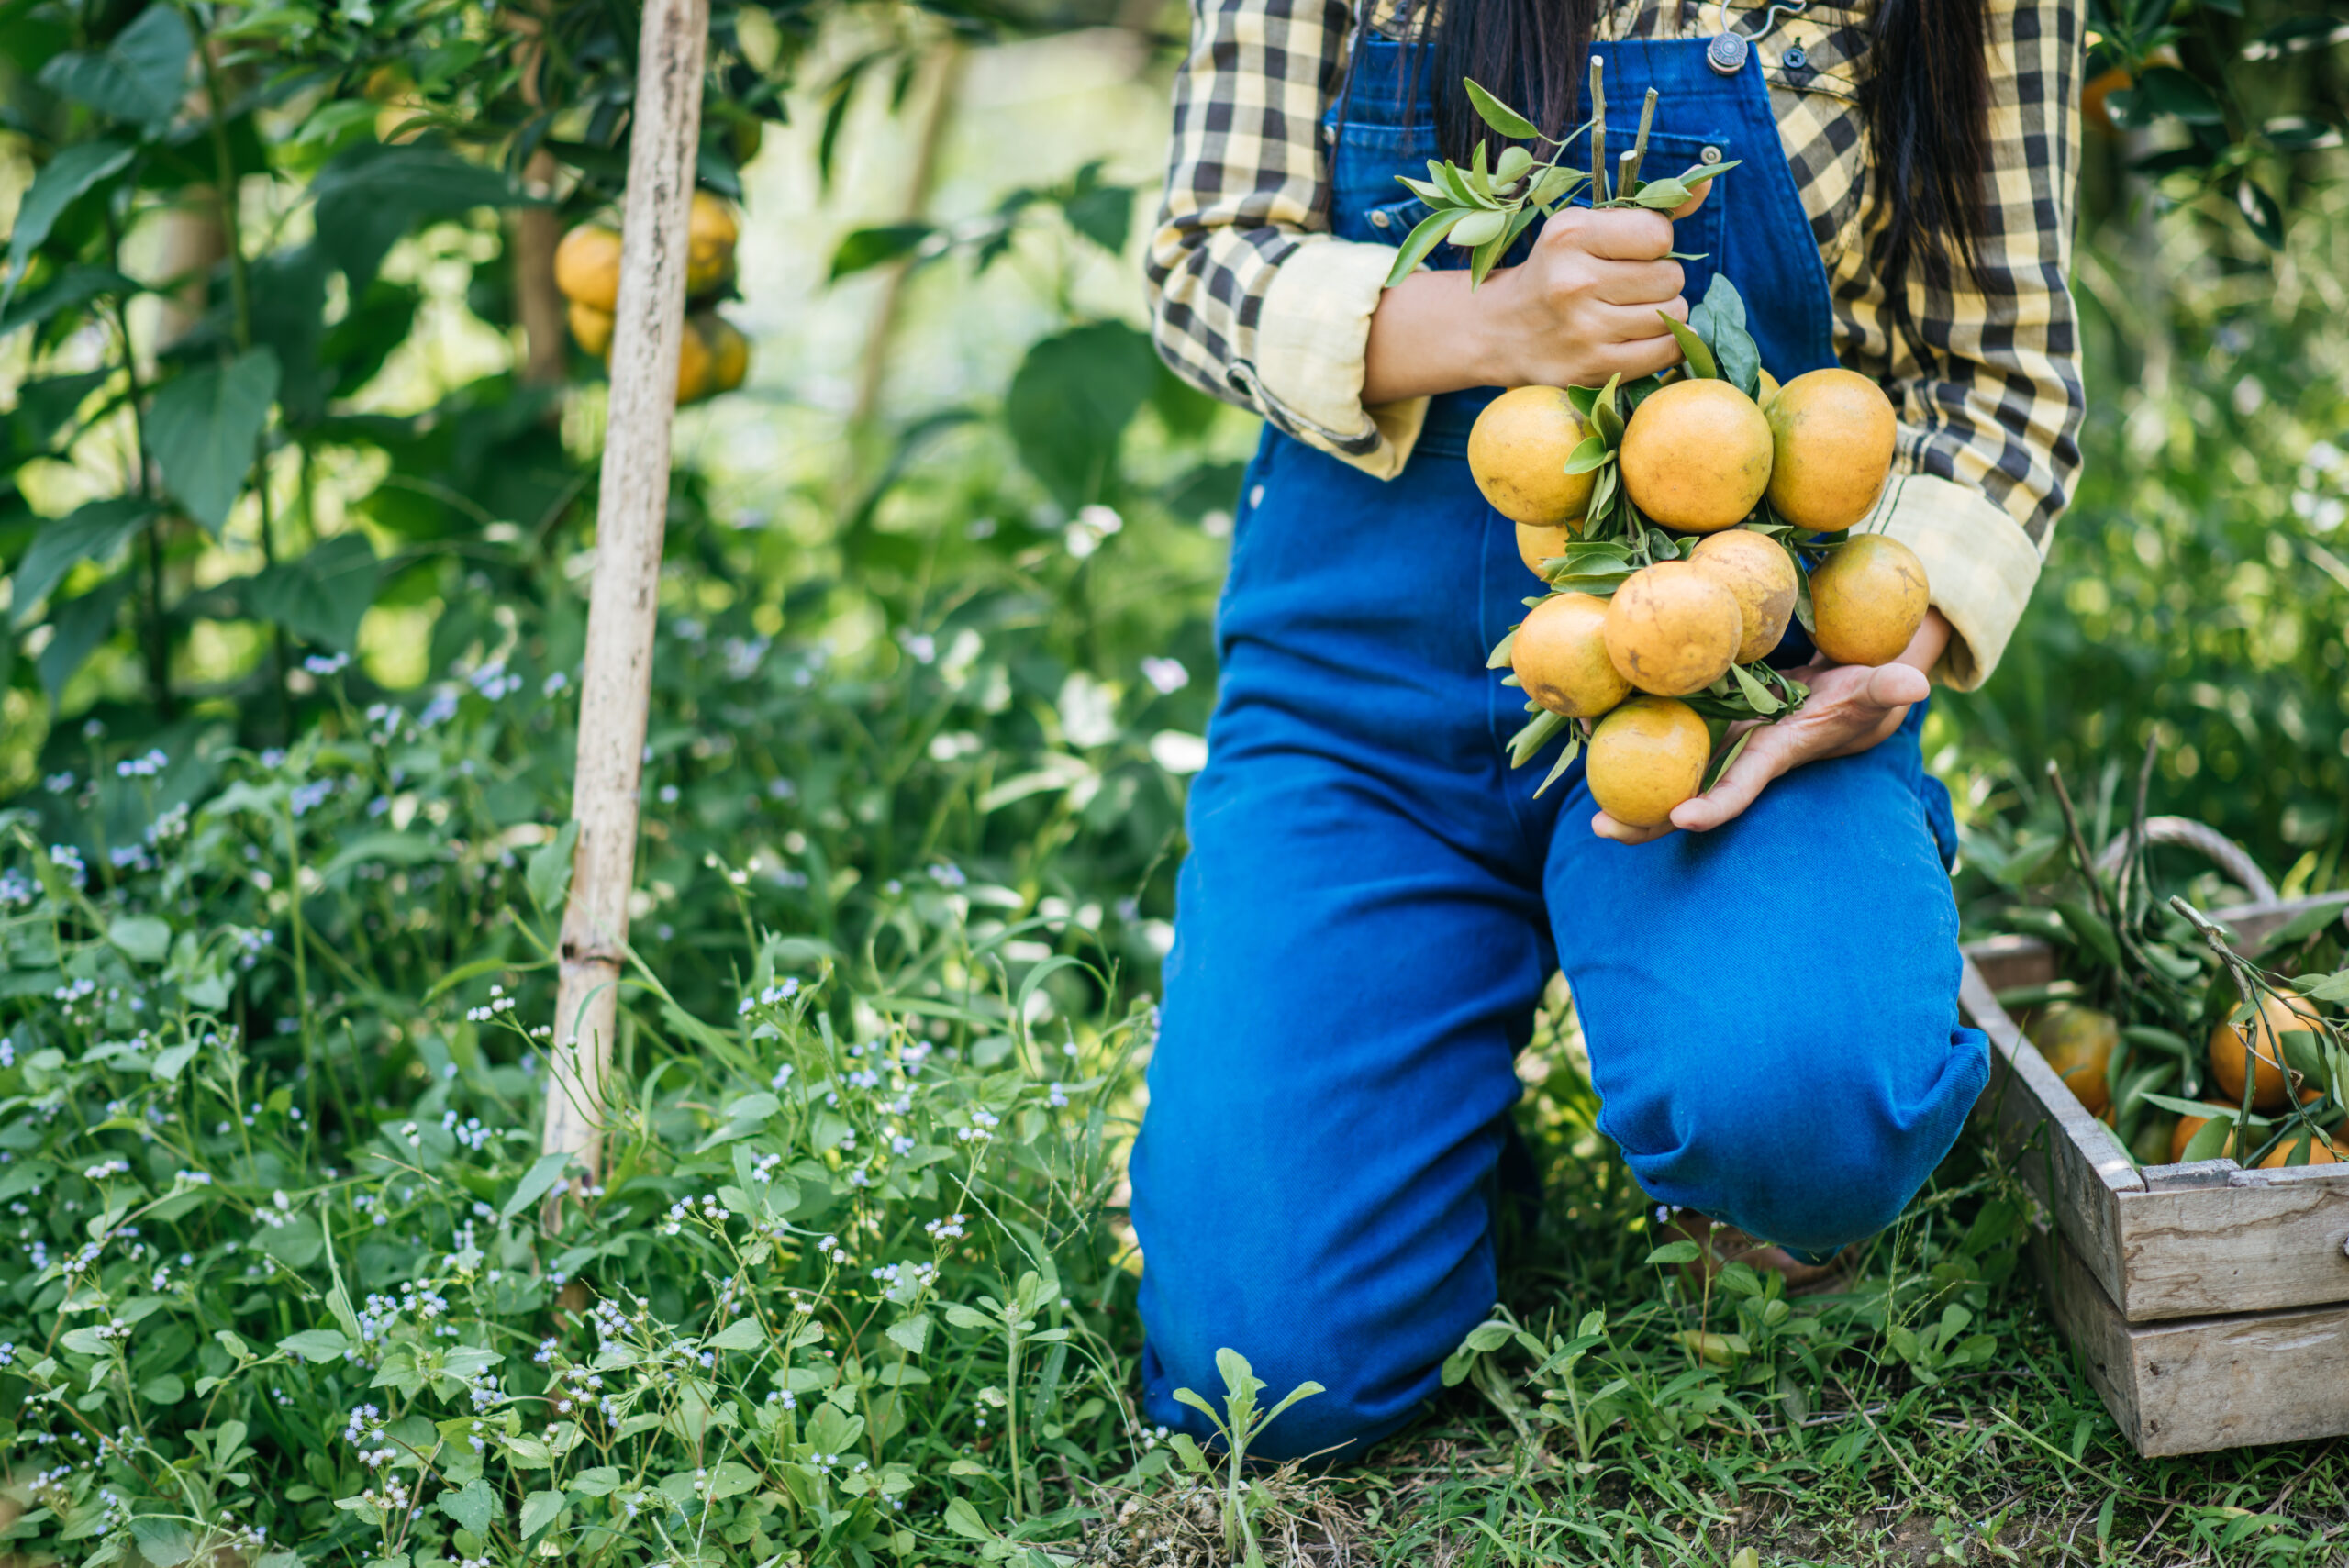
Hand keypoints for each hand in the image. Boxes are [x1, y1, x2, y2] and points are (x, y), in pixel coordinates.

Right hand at [1362, 181, 1711, 405]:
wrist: (1499, 331)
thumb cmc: (1554, 272)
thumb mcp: (1585, 228)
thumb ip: (1649, 206)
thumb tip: (1708, 178)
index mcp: (1570, 236)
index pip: (1657, 233)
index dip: (1656, 242)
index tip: (1635, 251)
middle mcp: (1574, 283)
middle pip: (1670, 277)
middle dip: (1660, 280)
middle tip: (1631, 286)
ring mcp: (1583, 331)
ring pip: (1673, 315)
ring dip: (1664, 313)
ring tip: (1633, 311)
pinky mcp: (1592, 368)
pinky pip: (1665, 352)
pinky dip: (1664, 344)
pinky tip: (1641, 336)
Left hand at [1593, 608, 1951, 844]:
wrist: (1843, 696)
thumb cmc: (1859, 692)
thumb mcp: (1874, 686)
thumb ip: (1889, 686)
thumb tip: (1916, 682)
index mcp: (1771, 755)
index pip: (1740, 787)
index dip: (1714, 804)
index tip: (1683, 818)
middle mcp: (1735, 758)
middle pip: (1685, 796)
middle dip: (1645, 820)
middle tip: (1600, 830)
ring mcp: (1714, 744)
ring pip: (1661, 773)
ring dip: (1621, 788)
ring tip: (1582, 805)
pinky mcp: (1700, 722)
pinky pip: (1655, 736)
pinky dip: (1622, 740)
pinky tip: (1581, 737)